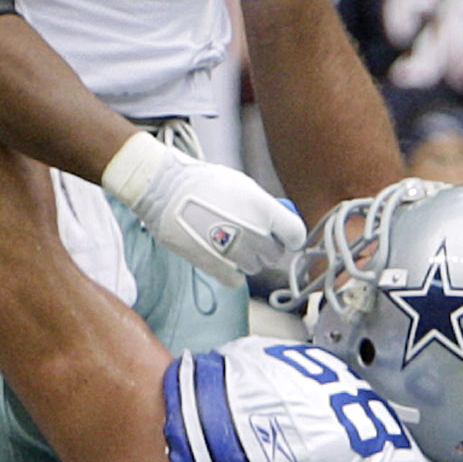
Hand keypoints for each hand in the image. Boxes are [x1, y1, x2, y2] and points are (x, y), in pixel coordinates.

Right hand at [100, 129, 305, 283]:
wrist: (166, 190)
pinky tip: (222, 258)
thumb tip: (274, 222)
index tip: (283, 236)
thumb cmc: (202, 183)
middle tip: (250, 236)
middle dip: (266, 247)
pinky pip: (236, 279)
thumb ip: (263, 207)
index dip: (289, 236)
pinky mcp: (217, 267)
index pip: (296, 235)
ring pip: (254, 267)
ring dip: (247, 258)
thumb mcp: (242, 185)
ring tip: (229, 242)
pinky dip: (231, 272)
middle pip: (275, 254)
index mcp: (266, 211)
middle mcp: (256, 235)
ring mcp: (237, 253)